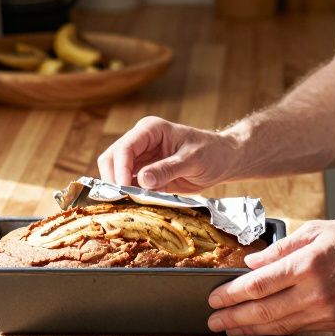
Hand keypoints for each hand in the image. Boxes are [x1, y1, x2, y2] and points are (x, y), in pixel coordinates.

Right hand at [96, 116, 239, 191]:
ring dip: (118, 188)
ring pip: (115, 172)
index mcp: (150, 130)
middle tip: (122, 199)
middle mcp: (141, 142)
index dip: (120, 169)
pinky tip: (136, 205)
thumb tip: (142, 180)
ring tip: (130, 203)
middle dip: (113, 179)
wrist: (223, 160)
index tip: (124, 189)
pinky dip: (128, 195)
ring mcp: (141, 158)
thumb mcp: (192, 160)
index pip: (124, 148)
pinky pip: (128, 184)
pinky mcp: (144, 174)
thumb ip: (168, 169)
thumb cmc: (211, 153)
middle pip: (111, 159)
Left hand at [207, 220, 334, 335]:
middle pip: (263, 310)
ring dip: (249, 329)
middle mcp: (315, 291)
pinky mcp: (334, 323)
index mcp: (308, 263)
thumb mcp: (316, 231)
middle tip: (212, 320)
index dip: (232, 293)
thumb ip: (281, 248)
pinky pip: (296, 329)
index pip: (259, 284)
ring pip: (278, 325)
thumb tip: (252, 261)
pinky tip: (259, 329)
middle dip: (233, 317)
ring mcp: (325, 311)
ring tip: (229, 330)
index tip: (214, 297)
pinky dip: (274, 331)